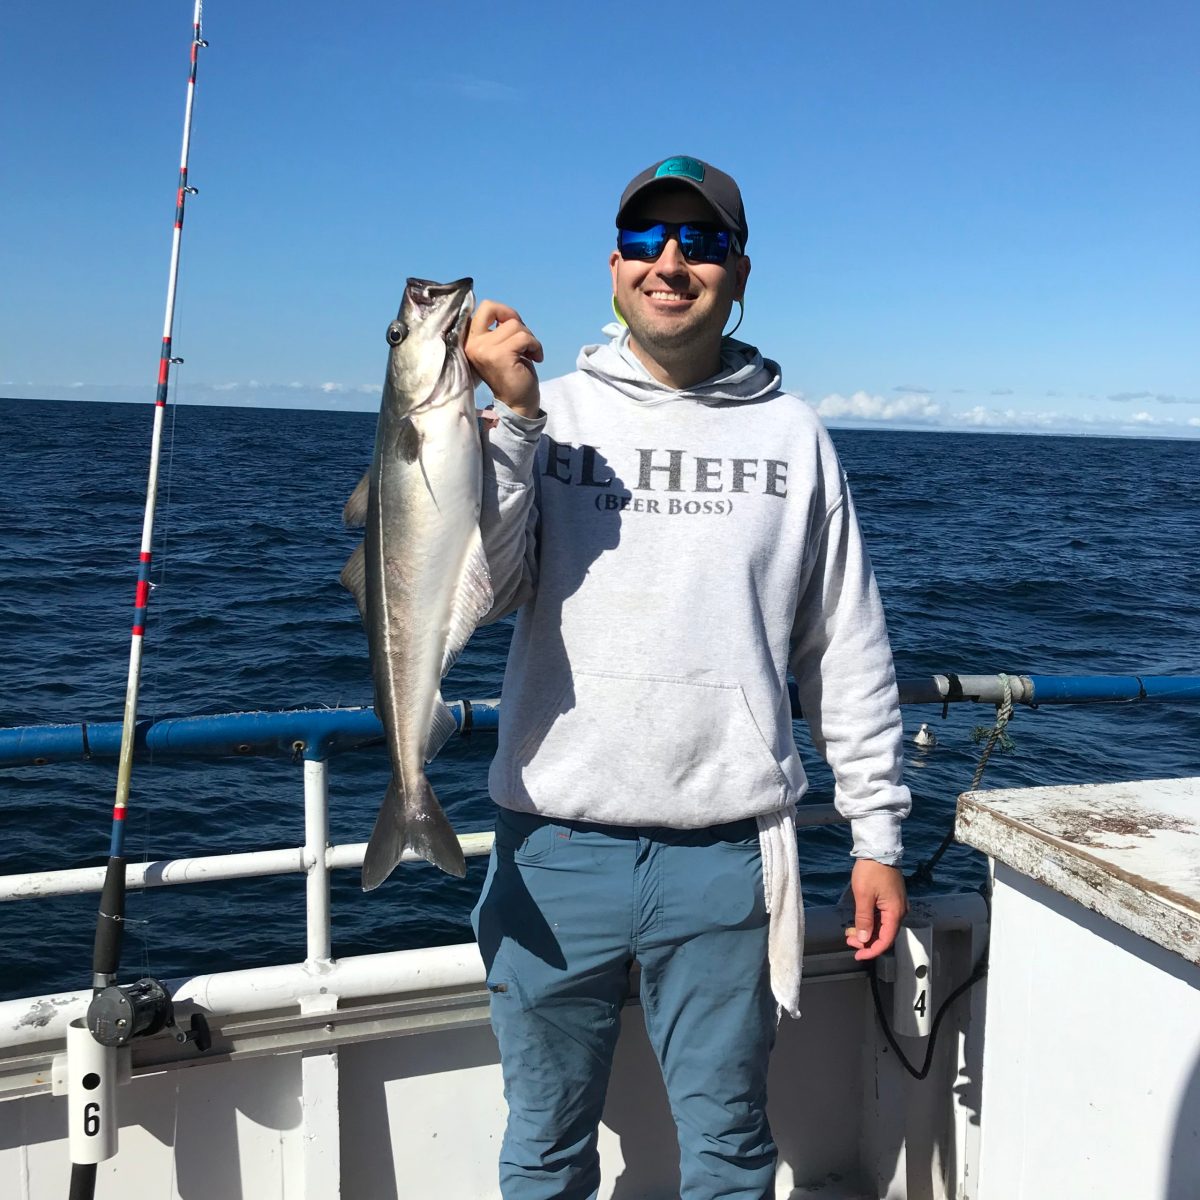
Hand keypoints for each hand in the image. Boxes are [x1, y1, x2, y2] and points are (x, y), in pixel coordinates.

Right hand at [465, 300, 542, 418]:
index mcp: (470, 341)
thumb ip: (498, 330)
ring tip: (529, 354)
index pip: (482, 308)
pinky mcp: (500, 356)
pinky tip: (536, 358)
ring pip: (514, 325)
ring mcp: (484, 350)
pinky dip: (536, 345)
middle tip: (522, 335)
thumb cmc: (511, 374)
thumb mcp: (499, 347)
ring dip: (529, 338)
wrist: (517, 404)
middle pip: (492, 307)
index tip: (513, 327)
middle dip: (512, 316)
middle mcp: (472, 344)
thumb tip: (508, 313)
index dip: (502, 311)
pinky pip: (524, 338)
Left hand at [844, 859, 907, 961]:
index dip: (872, 950)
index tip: (858, 955)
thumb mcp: (863, 896)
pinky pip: (882, 917)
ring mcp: (896, 905)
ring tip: (850, 932)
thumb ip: (864, 920)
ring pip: (883, 926)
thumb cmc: (871, 870)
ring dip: (867, 932)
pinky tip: (858, 922)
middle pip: (885, 935)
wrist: (879, 849)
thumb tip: (863, 939)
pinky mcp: (891, 899)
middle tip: (849, 941)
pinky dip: (870, 922)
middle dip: (866, 941)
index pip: (886, 940)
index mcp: (895, 912)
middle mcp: (899, 911)